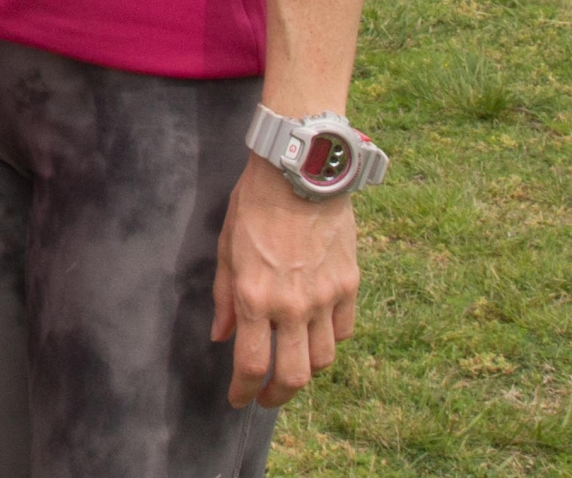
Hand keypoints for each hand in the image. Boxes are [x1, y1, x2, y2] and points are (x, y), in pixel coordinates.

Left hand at [212, 164, 359, 408]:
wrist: (301, 172)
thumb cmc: (255, 203)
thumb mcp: (226, 247)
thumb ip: (225, 296)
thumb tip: (221, 335)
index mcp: (255, 297)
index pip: (251, 364)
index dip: (243, 390)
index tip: (237, 399)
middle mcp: (293, 305)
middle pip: (293, 376)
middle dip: (277, 395)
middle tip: (266, 396)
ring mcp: (326, 297)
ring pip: (323, 359)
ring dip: (305, 370)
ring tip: (291, 365)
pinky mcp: (349, 284)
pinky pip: (345, 330)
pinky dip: (330, 340)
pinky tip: (316, 334)